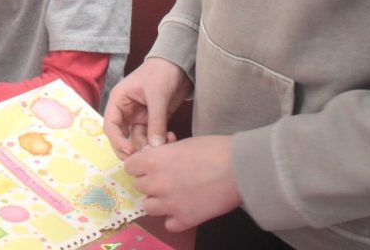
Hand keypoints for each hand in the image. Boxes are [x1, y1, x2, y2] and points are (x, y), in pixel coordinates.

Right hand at [104, 57, 191, 158]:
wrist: (179, 64)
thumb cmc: (161, 72)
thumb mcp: (157, 96)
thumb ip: (156, 121)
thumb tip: (155, 147)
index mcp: (119, 101)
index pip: (110, 125)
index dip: (117, 141)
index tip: (130, 151)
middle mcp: (127, 111)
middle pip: (122, 137)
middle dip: (132, 149)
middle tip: (146, 157)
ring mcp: (140, 117)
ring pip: (139, 140)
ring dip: (150, 146)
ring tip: (165, 144)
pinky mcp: (154, 121)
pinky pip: (153, 137)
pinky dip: (160, 142)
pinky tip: (171, 138)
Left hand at [124, 134, 241, 232]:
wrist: (239, 168)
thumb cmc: (213, 149)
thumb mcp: (182, 144)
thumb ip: (164, 155)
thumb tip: (157, 159)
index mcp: (153, 161)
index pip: (130, 167)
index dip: (140, 165)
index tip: (149, 165)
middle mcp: (156, 184)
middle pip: (140, 186)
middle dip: (150, 182)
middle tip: (166, 177)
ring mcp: (169, 204)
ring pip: (149, 206)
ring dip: (159, 200)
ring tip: (174, 194)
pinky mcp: (185, 219)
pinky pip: (169, 224)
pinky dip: (174, 218)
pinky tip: (185, 209)